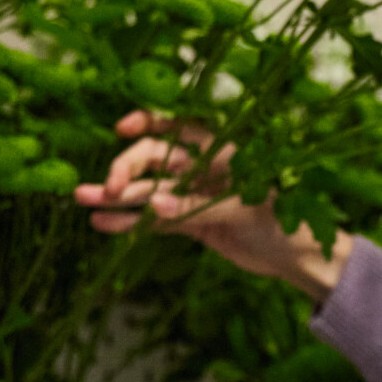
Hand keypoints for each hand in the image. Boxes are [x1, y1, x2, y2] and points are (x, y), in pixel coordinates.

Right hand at [73, 111, 351, 298]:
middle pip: (154, 159)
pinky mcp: (191, 222)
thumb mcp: (243, 212)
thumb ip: (197, 208)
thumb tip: (154, 205)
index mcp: (222, 151)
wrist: (299, 259)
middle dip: (127, 169)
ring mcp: (194, 195)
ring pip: (149, 191)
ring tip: (82, 199)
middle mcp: (204, 168)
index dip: (149, 122)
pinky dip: (131, 222)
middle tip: (107, 188)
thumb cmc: (284, 224)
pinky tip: (103, 224)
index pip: (180, 126)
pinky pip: (155, 219)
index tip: (120, 128)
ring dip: (118, 197)